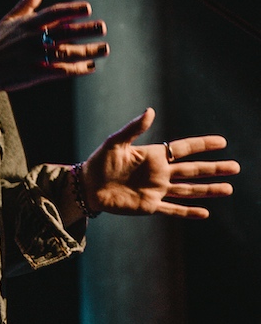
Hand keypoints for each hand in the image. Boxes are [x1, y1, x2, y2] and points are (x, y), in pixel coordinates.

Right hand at [0, 0, 108, 95]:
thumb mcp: (9, 19)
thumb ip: (27, 2)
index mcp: (28, 23)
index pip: (54, 13)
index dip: (71, 10)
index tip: (88, 8)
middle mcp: (32, 38)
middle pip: (64, 32)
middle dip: (85, 30)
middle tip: (103, 27)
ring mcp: (34, 56)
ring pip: (66, 52)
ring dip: (87, 51)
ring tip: (103, 49)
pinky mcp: (34, 73)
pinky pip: (60, 70)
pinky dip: (76, 69)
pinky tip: (89, 67)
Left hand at [81, 107, 239, 218]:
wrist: (88, 185)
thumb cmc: (100, 161)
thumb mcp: (116, 142)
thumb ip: (134, 128)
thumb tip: (151, 111)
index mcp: (154, 155)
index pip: (184, 149)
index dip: (202, 145)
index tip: (222, 142)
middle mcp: (160, 173)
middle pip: (193, 170)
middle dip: (214, 169)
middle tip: (236, 167)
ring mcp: (157, 190)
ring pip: (188, 190)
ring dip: (208, 190)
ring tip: (229, 189)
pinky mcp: (150, 206)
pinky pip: (173, 209)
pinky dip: (188, 212)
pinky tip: (205, 213)